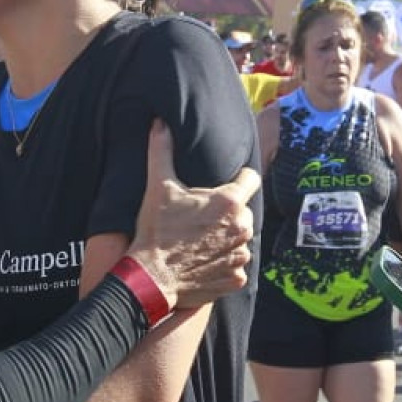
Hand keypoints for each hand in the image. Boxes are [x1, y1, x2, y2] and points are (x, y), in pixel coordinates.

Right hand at [125, 121, 257, 312]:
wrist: (150, 277)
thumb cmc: (155, 230)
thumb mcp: (157, 187)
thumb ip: (161, 150)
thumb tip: (160, 123)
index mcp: (229, 202)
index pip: (251, 179)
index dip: (239, 179)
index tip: (225, 185)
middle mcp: (242, 228)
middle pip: (244, 212)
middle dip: (228, 213)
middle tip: (202, 218)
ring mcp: (241, 255)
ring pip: (241, 239)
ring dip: (227, 239)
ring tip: (201, 242)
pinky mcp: (236, 278)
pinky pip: (236, 266)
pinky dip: (224, 264)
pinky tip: (203, 262)